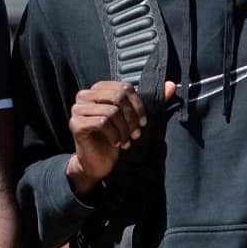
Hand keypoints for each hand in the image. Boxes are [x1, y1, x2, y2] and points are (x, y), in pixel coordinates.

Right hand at [65, 80, 175, 195]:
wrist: (97, 162)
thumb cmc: (113, 138)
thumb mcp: (133, 119)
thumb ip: (150, 101)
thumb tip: (171, 85)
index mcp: (98, 89)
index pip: (124, 87)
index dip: (138, 105)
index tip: (144, 122)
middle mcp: (85, 95)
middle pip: (118, 97)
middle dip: (132, 118)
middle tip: (136, 134)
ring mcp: (77, 109)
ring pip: (111, 111)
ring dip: (124, 130)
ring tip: (126, 141)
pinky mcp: (75, 124)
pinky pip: (102, 123)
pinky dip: (114, 135)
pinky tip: (116, 143)